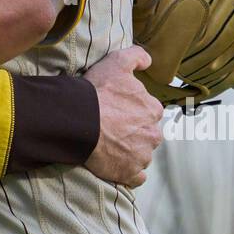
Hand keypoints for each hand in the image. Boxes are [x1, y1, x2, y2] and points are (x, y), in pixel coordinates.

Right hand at [82, 45, 163, 187]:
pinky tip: (115, 164)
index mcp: (153, 109)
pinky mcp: (130, 173)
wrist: (80, 121)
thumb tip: (149, 61)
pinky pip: (136, 177)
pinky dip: (128, 173)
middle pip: (147, 134)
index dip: (133, 110)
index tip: (118, 110)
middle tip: (112, 128)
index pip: (149, 111)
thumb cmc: (98, 92)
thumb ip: (137, 56)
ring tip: (110, 146)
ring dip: (130, 151)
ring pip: (142, 154)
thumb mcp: (117, 62)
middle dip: (134, 132)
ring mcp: (142, 156)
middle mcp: (153, 134)